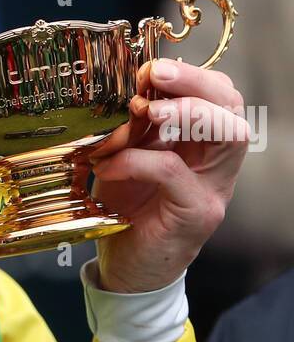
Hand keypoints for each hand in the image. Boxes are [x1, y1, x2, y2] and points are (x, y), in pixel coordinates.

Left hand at [89, 58, 248, 292]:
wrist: (125, 274)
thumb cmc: (125, 215)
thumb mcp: (126, 161)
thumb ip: (133, 131)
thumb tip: (124, 90)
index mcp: (204, 148)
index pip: (220, 97)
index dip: (192, 76)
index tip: (151, 67)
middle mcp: (218, 167)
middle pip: (233, 108)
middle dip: (197, 82)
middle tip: (155, 75)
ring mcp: (213, 191)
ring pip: (227, 133)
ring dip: (185, 111)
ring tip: (144, 109)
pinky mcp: (195, 214)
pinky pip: (174, 171)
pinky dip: (137, 159)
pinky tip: (108, 163)